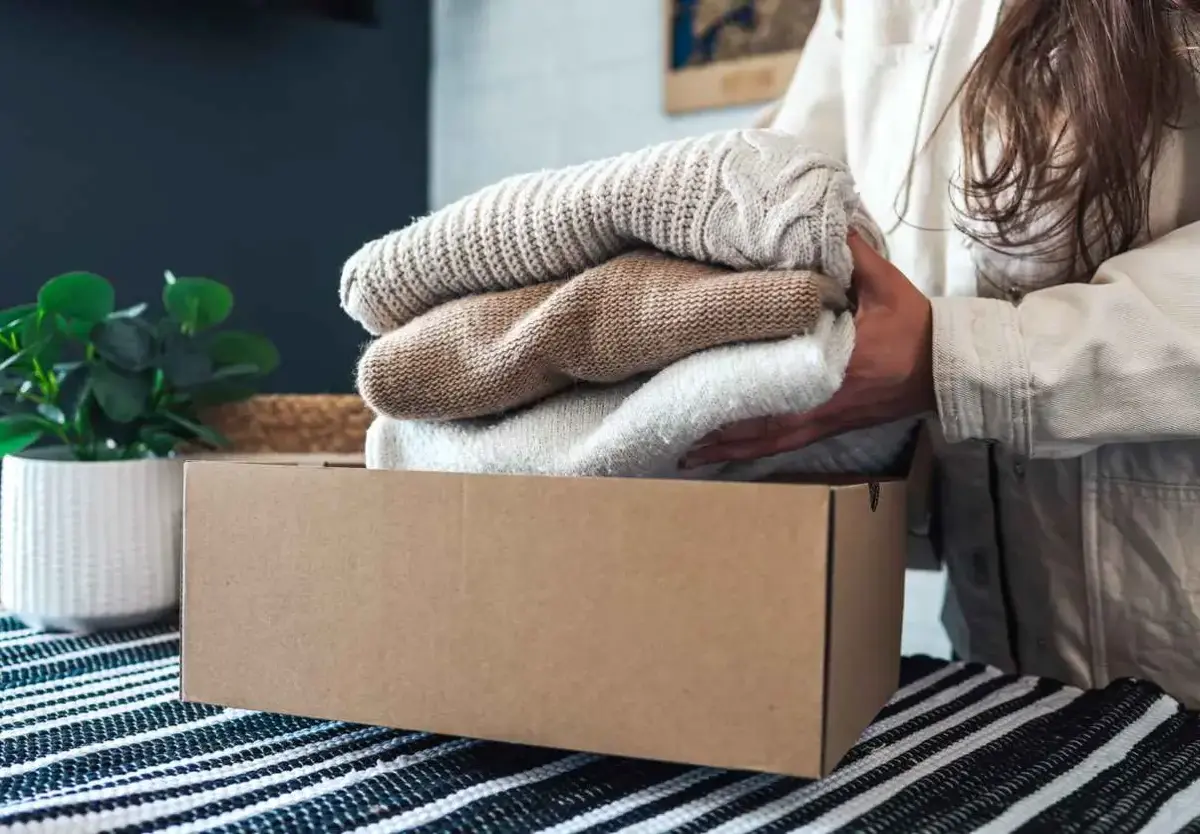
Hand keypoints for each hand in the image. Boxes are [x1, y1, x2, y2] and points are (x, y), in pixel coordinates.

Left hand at [683, 233, 934, 466]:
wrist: (945, 369)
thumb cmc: (914, 326)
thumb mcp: (886, 284)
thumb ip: (853, 252)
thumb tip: (823, 216)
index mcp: (834, 364)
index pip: (776, 378)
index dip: (735, 384)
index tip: (695, 379)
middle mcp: (822, 401)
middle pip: (759, 423)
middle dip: (715, 428)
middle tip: (668, 430)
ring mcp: (823, 420)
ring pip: (766, 442)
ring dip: (726, 448)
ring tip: (684, 453)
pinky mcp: (828, 428)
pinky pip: (782, 446)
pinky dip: (751, 452)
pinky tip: (725, 456)